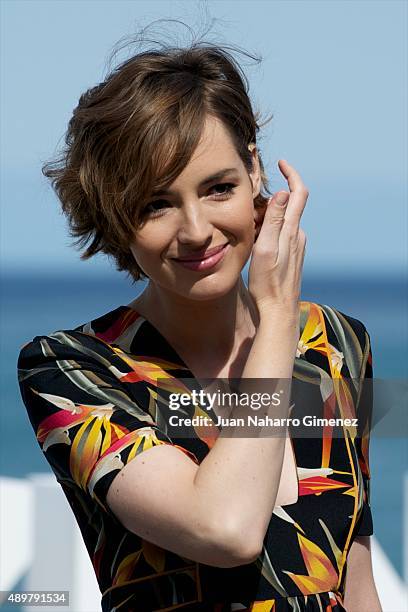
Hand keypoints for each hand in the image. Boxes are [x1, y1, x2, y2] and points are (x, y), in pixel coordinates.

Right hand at [248, 159, 307, 317]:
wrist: (277, 311)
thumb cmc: (268, 282)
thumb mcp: (266, 248)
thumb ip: (275, 220)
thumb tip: (285, 192)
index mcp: (292, 231)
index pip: (298, 193)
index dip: (292, 173)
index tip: (281, 162)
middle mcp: (298, 236)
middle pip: (288, 206)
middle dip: (269, 200)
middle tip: (248, 209)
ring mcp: (297, 247)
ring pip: (283, 222)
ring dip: (267, 218)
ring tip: (248, 229)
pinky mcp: (292, 257)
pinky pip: (281, 235)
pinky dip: (268, 231)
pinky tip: (255, 243)